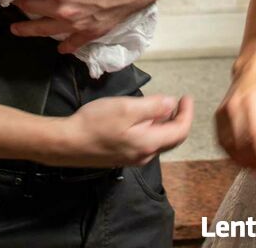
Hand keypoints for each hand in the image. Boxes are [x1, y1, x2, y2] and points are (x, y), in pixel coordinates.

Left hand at [11, 0, 152, 51]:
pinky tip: (59, 46)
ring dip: (28, 30)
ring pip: (45, 31)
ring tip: (16, 30)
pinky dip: (64, 45)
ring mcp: (76, 24)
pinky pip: (73, 43)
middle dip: (18, 4)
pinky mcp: (91, 31)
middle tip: (8, 1)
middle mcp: (62, 10)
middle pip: (30, 9)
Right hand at [45, 94, 193, 166]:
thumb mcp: (126, 108)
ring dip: (164, 123)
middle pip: (171, 138)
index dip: (187, 113)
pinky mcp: (122, 156)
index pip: (180, 131)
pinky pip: (145, 142)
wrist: (68, 143)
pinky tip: (141, 118)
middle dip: (178, 119)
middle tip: (179, 101)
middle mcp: (145, 154)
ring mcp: (133, 158)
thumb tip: (171, 103)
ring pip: (157, 140)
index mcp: (149, 143)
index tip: (187, 97)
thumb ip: (152, 107)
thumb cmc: (96, 122)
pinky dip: (151, 129)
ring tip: (161, 106)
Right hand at [215, 52, 255, 181]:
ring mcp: (223, 112)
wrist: (251, 71)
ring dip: (241, 161)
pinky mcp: (217, 116)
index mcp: (250, 102)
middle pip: (240, 143)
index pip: (255, 136)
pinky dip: (231, 153)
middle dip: (253, 162)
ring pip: (228, 145)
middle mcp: (233, 107)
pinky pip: (222, 140)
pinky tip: (241, 158)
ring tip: (254, 168)